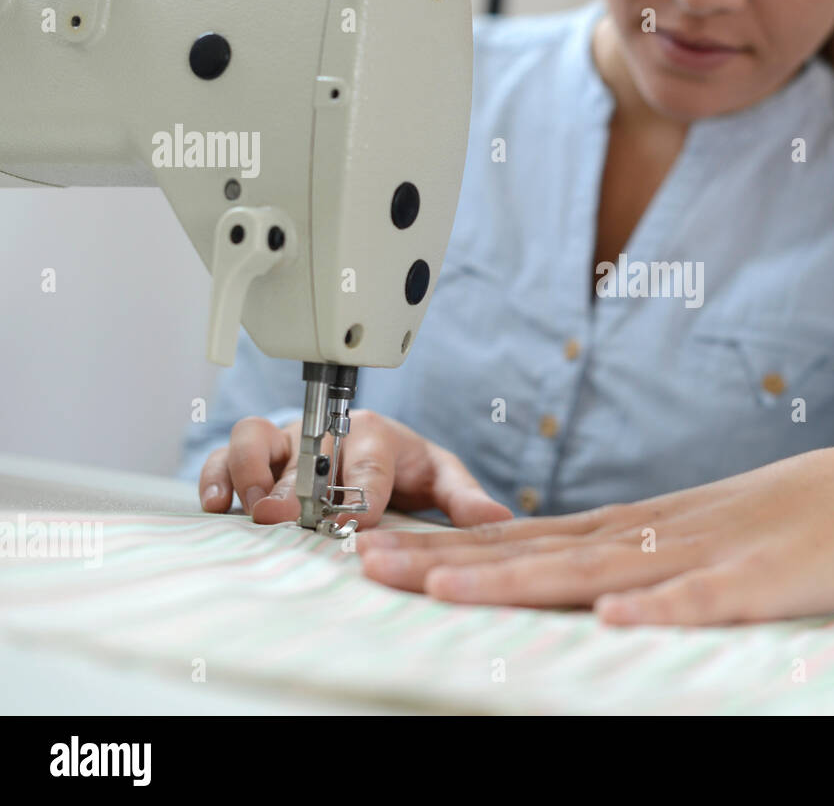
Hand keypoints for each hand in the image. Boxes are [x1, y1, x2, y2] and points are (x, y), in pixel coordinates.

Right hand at [196, 409, 512, 528]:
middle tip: (290, 515)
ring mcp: (286, 444)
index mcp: (374, 434)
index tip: (356, 518)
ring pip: (253, 439)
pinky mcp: (256, 460)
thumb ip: (464, 499)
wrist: (382, 457)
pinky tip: (217, 504)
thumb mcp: (443, 478)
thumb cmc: (410, 468)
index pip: (367, 459)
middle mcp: (324, 434)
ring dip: (250, 472)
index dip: (360, 490)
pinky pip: (222, 459)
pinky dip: (215, 477)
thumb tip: (497, 519)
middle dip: (296, 483)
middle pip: (303, 450)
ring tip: (255, 507)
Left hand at [356, 446, 833, 625]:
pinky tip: (616, 617)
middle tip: (373, 565)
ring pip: (595, 571)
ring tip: (451, 587)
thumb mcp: (667, 538)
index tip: (377, 553)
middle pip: (535, 552)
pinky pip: (703, 598)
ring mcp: (695, 555)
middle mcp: (643, 537)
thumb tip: (529, 574)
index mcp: (622, 531)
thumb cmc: (754, 523)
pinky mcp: (754, 580)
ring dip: (521, 578)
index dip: (447, 549)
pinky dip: (659, 607)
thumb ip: (603, 558)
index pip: (520, 539)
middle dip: (450, 562)